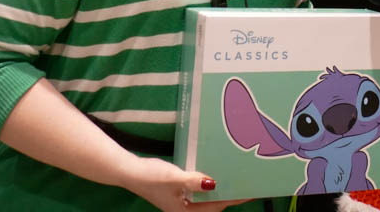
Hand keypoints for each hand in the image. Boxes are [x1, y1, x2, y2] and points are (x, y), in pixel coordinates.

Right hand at [121, 157, 249, 211]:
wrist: (129, 171)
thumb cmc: (151, 177)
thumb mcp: (175, 178)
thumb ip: (194, 181)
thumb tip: (214, 184)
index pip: (216, 206)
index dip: (234, 199)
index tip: (250, 192)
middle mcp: (185, 210)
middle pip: (213, 205)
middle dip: (229, 196)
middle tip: (246, 184)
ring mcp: (181, 202)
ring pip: (206, 198)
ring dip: (220, 190)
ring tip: (236, 180)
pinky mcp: (178, 193)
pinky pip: (199, 191)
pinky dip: (208, 185)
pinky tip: (214, 175)